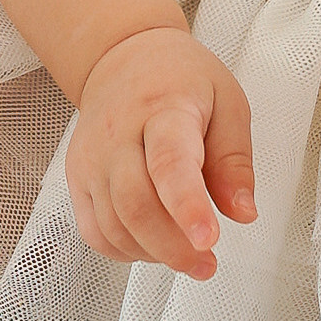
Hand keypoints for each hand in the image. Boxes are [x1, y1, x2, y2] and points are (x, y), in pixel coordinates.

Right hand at [67, 27, 257, 280]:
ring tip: (187, 255)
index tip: (207, 238)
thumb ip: (235, 160)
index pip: (169, 162)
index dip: (187, 206)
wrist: (123, 58)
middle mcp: (118, 134)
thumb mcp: (227, 101)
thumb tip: (242, 212)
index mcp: (164, 109)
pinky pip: (94, 231)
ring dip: (153, 253)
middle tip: (205, 262)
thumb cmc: (179, 79)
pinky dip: (124, 251)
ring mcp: (92, 158)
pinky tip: (152, 245)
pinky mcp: (78, 177)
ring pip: (113, 224)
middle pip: (135, 204)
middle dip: (173, 246)